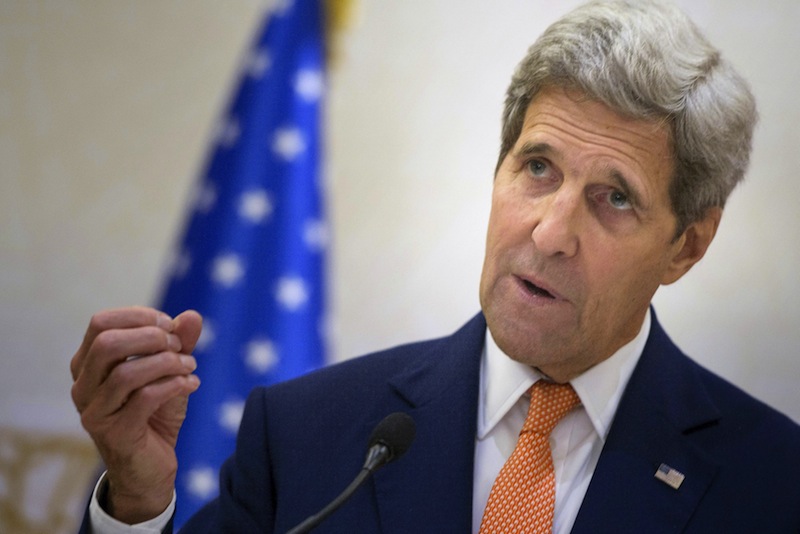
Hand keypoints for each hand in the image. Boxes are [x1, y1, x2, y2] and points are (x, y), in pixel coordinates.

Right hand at [70, 306, 201, 523]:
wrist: (151, 467)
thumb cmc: (154, 413)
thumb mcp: (168, 371)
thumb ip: (178, 343)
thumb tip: (192, 316)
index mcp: (88, 364)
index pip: (100, 323)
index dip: (139, 317)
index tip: (170, 325)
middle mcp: (82, 387)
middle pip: (107, 343)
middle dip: (150, 337)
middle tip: (179, 346)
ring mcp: (94, 412)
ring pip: (126, 373)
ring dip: (167, 363)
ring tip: (191, 366)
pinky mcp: (115, 434)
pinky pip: (144, 399)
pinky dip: (174, 385)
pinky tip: (191, 384)